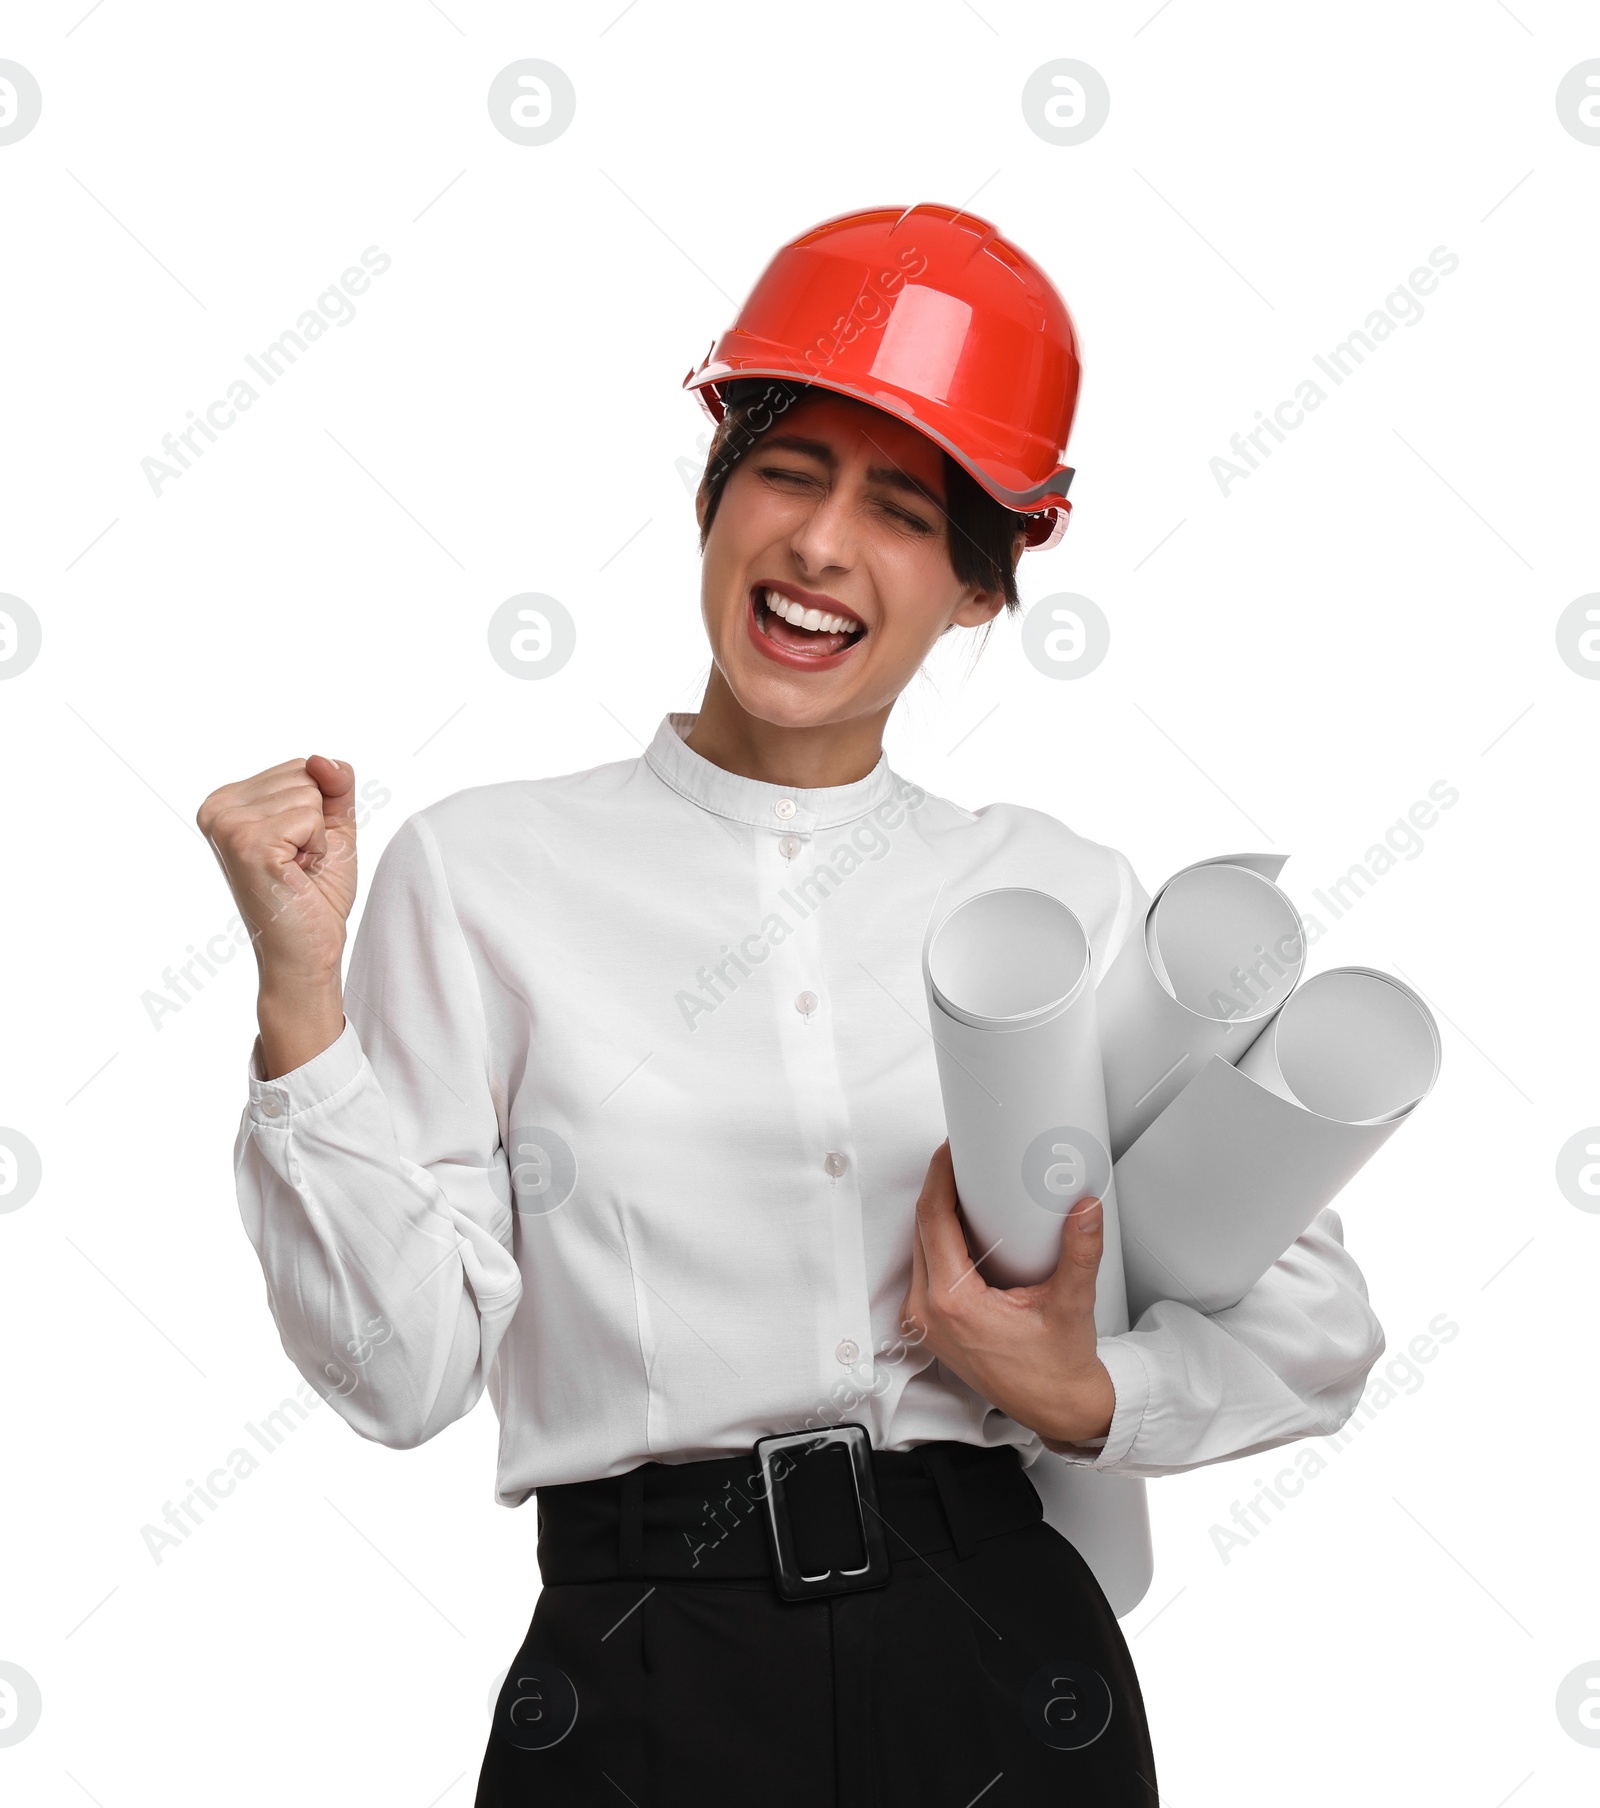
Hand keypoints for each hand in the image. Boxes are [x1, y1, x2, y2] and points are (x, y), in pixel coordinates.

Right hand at [197, 754, 357, 986]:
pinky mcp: (248, 843)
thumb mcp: (333, 827)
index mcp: (228, 801)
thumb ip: (334, 785)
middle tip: (299, 863)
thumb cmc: (316, 895)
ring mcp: (228, 825)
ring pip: (311, 794)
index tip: (297, 849)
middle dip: (320, 821)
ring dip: (319, 837)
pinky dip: (319, 848)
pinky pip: (312, 818)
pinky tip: (296, 874)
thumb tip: (321, 759)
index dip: (318, 810)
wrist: (306, 953)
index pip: (300, 767)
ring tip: (296, 870)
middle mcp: (218, 808)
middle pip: (304, 774)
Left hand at [897, 1141, 1115, 1449]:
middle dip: (941, 1189)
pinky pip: (926, 1269)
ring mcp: (925, 1322)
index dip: (939, 1177)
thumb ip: (1079, 1252)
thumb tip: (1084, 1208)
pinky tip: (963, 1227)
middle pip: (922, 1229)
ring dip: (939, 1215)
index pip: (932, 1220)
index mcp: (952, 1303)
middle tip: (965, 1160)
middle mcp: (928, 1313)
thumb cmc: (1057, 1369)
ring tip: (966, 1186)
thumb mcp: (1070, 1304)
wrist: (1056, 1408)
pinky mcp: (932, 1325)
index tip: (951, 1151)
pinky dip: (941, 1241)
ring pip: (921, 1248)